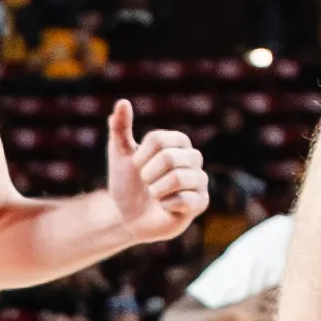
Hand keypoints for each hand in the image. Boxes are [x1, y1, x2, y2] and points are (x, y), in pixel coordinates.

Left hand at [82, 103, 210, 255]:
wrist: (128, 218)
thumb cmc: (127, 183)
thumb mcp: (119, 155)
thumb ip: (120, 128)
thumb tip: (122, 102)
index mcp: (178, 142)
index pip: (159, 140)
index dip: (141, 156)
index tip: (136, 165)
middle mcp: (193, 158)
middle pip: (169, 158)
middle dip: (147, 174)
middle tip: (145, 182)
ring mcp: (199, 180)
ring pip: (178, 178)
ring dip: (156, 190)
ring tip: (154, 194)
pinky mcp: (201, 202)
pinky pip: (185, 200)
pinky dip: (166, 204)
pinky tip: (164, 207)